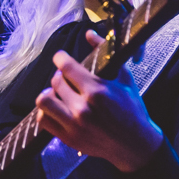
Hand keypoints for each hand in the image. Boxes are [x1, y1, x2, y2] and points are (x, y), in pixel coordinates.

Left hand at [36, 30, 163, 172]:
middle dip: (60, 75)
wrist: (135, 145)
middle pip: (56, 82)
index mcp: (97, 91)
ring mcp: (73, 125)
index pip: (66, 67)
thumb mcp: (124, 78)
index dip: (60, 58)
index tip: (61, 57)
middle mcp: (82, 108)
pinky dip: (46, 111)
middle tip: (67, 77)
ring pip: (44, 101)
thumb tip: (90, 33)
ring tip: (57, 92)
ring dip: (49, 93)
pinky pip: (44, 121)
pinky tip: (56, 107)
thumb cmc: (132, 109)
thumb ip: (105, 53)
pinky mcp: (68, 138)